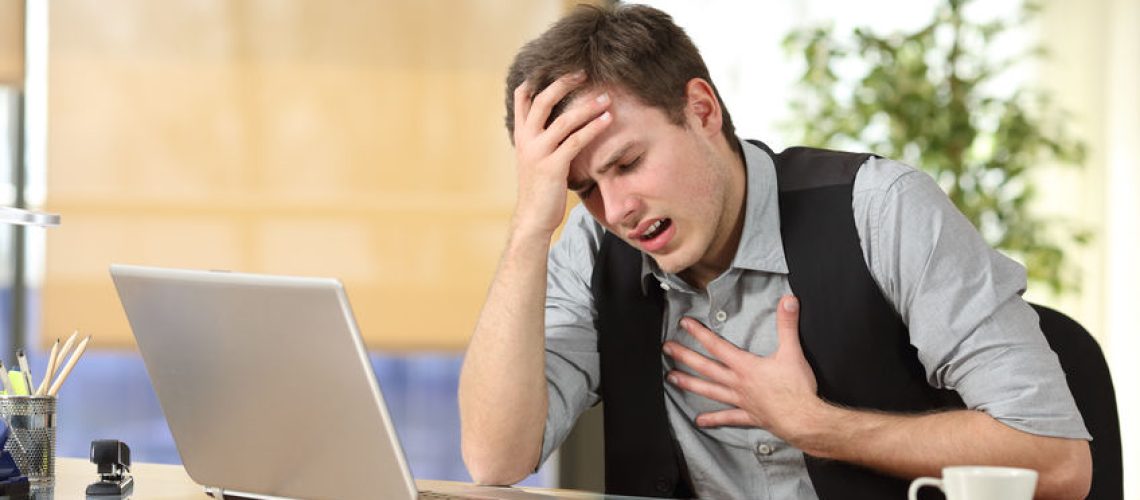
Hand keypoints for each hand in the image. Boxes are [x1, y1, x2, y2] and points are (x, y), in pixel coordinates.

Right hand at [510, 72, 612, 237]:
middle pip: (542, 100)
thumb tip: (561, 120)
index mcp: (521, 134)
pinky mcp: (552, 166)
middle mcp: (526, 139)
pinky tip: (607, 120)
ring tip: (606, 98)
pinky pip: (575, 141)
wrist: (533, 217)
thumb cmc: (540, 187)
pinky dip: (593, 128)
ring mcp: (538, 152)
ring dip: (587, 107)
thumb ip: (543, 138)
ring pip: (562, 120)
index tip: (559, 66)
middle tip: (584, 73)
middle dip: (564, 83)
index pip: (522, 96)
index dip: (538, 78)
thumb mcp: (535, 157)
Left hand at [663, 295, 821, 439]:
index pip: (717, 346)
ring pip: (710, 391)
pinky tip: (699, 421)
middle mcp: (738, 383)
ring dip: (690, 384)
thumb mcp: (793, 352)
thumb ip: (787, 325)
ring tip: (672, 379)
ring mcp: (741, 400)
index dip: (700, 333)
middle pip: (706, 367)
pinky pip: (728, 418)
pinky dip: (713, 420)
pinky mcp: (749, 416)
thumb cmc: (797, 388)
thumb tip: (788, 300)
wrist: (803, 419)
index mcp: (746, 366)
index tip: (684, 324)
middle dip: (685, 356)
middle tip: (667, 349)